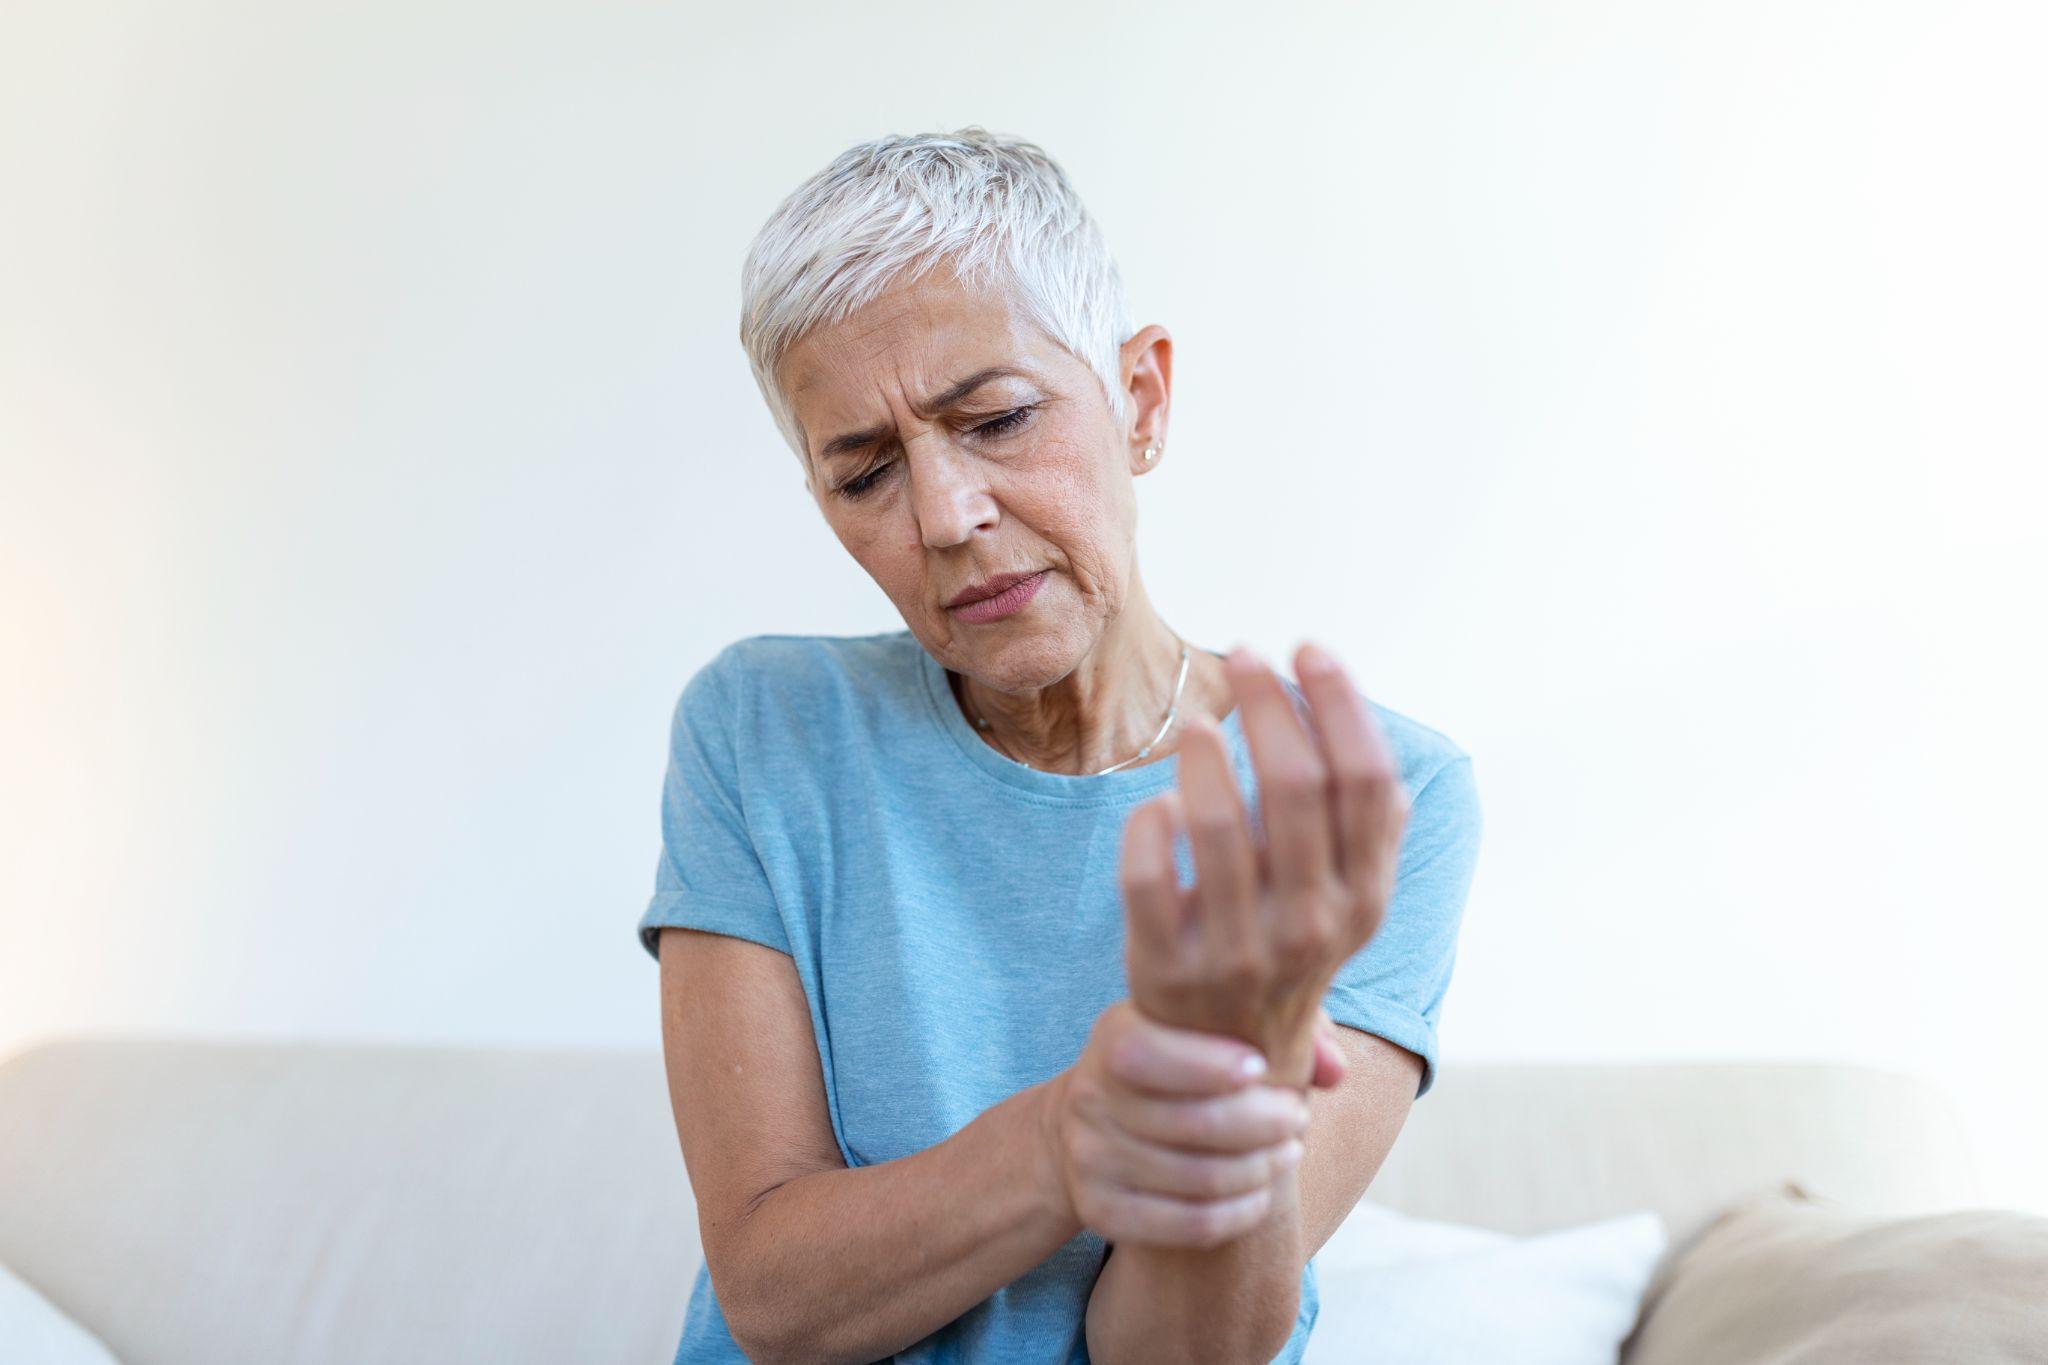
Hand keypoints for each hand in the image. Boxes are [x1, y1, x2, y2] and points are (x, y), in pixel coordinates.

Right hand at [1040, 999, 1312, 1250]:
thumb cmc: (1176, 1062)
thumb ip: (1281, 1026)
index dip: (1210, 1065)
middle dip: (1263, 1122)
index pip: (1149, 1054)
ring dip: (1260, 1169)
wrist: (1094, 1123)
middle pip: (1192, 1123)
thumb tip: (1334, 1070)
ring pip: (1199, 1178)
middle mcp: (1090, 1098)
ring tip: (1288, 1152)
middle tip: (1297, 1117)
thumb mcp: (1206, 1027)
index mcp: (1112, 1038)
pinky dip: (1240, 1213)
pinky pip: (1189, 1224)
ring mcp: (1091, 1159)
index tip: (1263, 1067)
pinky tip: (1263, 1194)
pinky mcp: (1101, 1210)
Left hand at [1121, 642, 1407, 1084]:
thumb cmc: (1286, 950)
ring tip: (1196, 720)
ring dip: (1205, 756)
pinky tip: (1158, 801)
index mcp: (1364, 898)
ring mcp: (1240, 950)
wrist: (1227, 1068)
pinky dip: (1150, 825)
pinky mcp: (1168, 966)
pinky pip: (1149, 877)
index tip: (1307, 651)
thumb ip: (1362, 826)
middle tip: (1242, 656)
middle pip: (1298, 787)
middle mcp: (1313, 925)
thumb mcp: (1345, 901)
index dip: (1339, 703)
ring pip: (1220, 826)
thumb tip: (1358, 721)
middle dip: (1268, 704)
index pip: (1367, 781)